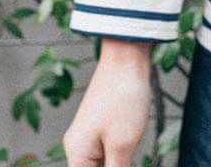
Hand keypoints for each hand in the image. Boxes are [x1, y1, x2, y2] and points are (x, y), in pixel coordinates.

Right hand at [62, 40, 152, 166]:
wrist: (127, 56)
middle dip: (117, 166)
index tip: (123, 163)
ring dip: (120, 163)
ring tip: (132, 140)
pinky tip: (133, 147)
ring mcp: (92, 134)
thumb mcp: (122, 145)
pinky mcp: (105, 125)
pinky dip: (122, 157)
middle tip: (130, 154)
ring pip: (105, 164)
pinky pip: (111, 152)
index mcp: (77, 154)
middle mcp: (79, 146)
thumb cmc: (122, 97)